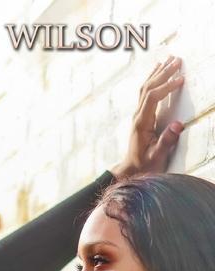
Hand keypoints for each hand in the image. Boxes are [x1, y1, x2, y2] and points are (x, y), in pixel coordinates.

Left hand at [111, 56, 183, 178]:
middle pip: (148, 88)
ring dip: (158, 73)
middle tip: (177, 60)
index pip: (152, 98)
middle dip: (163, 73)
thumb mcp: (156, 157)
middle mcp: (138, 116)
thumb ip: (166, 142)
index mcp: (141, 124)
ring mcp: (138, 115)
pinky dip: (154, 80)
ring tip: (170, 60)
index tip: (180, 79)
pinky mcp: (141, 116)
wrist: (131, 171)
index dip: (166, 87)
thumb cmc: (144, 166)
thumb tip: (179, 125)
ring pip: (146, 88)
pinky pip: (146, 93)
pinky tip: (159, 72)